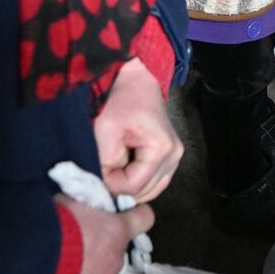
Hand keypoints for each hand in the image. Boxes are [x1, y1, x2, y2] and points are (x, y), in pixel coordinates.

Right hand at [44, 197, 153, 273]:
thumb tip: (76, 205)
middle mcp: (116, 261)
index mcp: (117, 230)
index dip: (134, 217)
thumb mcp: (67, 202)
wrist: (31, 264)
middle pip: (113, 255)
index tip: (126, 218)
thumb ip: (80, 204)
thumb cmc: (51, 226)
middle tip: (70, 252)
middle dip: (96, 253)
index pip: (143, 218)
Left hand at [94, 58, 182, 202]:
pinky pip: (154, 181)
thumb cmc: (120, 100)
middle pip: (145, 192)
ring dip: (129, 186)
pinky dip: (137, 181)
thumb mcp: (105, 130)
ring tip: (114, 170)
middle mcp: (175, 156)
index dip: (111, 183)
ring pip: (150, 190)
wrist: (135, 81)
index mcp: (162, 149)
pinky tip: (124, 170)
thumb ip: (105, 163)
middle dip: (121, 187)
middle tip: (104, 170)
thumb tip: (107, 187)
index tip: (98, 167)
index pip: (134, 187)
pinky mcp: (170, 157)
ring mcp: (175, 157)